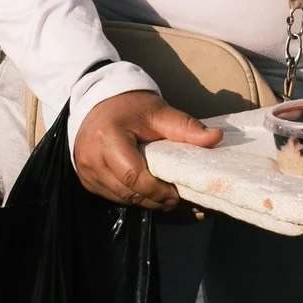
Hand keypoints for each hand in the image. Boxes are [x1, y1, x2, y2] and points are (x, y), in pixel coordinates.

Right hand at [74, 91, 216, 209]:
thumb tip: (217, 137)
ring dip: (144, 201)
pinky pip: (112, 196)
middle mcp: (91, 157)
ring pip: (120, 198)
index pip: (133, 175)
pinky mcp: (86, 179)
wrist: (97, 101)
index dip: (157, 190)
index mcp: (109, 137)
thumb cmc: (130, 107)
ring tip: (165, 196)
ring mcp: (86, 170)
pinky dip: (131, 196)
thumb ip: (186, 127)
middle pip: (127, 192)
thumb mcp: (159, 112)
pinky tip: (146, 192)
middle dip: (154, 199)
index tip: (177, 193)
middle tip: (177, 199)